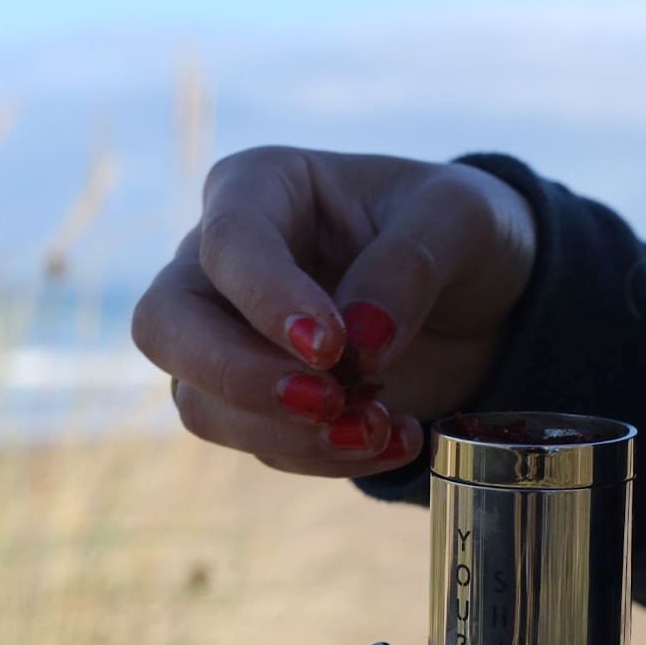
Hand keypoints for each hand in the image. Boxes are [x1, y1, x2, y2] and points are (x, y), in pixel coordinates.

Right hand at [132, 147, 535, 476]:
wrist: (481, 302)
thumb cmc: (458, 233)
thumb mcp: (461, 221)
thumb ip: (410, 264)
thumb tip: (361, 341)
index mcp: (260, 188)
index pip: (228, 242)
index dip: (267, 299)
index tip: (332, 347)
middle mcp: (220, 264)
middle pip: (165, 326)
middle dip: (237, 377)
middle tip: (325, 404)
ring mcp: (227, 339)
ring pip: (200, 402)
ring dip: (287, 434)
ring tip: (382, 430)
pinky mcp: (255, 404)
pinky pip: (259, 444)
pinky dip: (324, 456)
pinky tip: (396, 440)